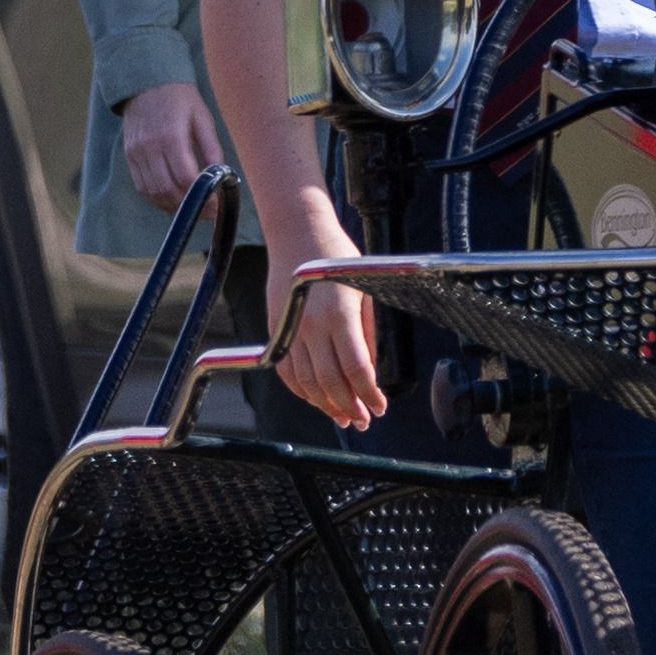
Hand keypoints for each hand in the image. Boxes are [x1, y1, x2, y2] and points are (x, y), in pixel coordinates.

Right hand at [116, 83, 219, 210]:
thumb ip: (212, 149)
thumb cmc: (180, 99)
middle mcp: (150, 147)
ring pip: (153, 192)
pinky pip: (142, 187)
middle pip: (168, 189)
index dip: (202, 196)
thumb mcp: (203, 119)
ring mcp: (136, 153)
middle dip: (189, 207)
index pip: (186, 178)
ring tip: (192, 209)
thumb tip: (222, 177)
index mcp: (171, 136)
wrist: (146, 82)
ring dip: (173, 207)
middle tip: (207, 212)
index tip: (216, 204)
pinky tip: (172, 201)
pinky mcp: (129, 156)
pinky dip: (157, 199)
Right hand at [271, 266, 387, 429]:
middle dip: (350, 406)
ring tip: (343, 416)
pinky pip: (286, 371)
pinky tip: (316, 399)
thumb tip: (371, 369)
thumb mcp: (365, 291)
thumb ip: (368, 332)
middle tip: (363, 420)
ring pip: (306, 382)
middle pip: (330, 381)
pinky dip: (301, 391)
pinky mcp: (275, 330)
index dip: (369, 394)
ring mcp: (289, 329)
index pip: (356, 368)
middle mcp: (311, 326)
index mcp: (339, 315)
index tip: (380, 407)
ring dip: (326, 405)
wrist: (297, 234)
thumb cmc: (337, 259)